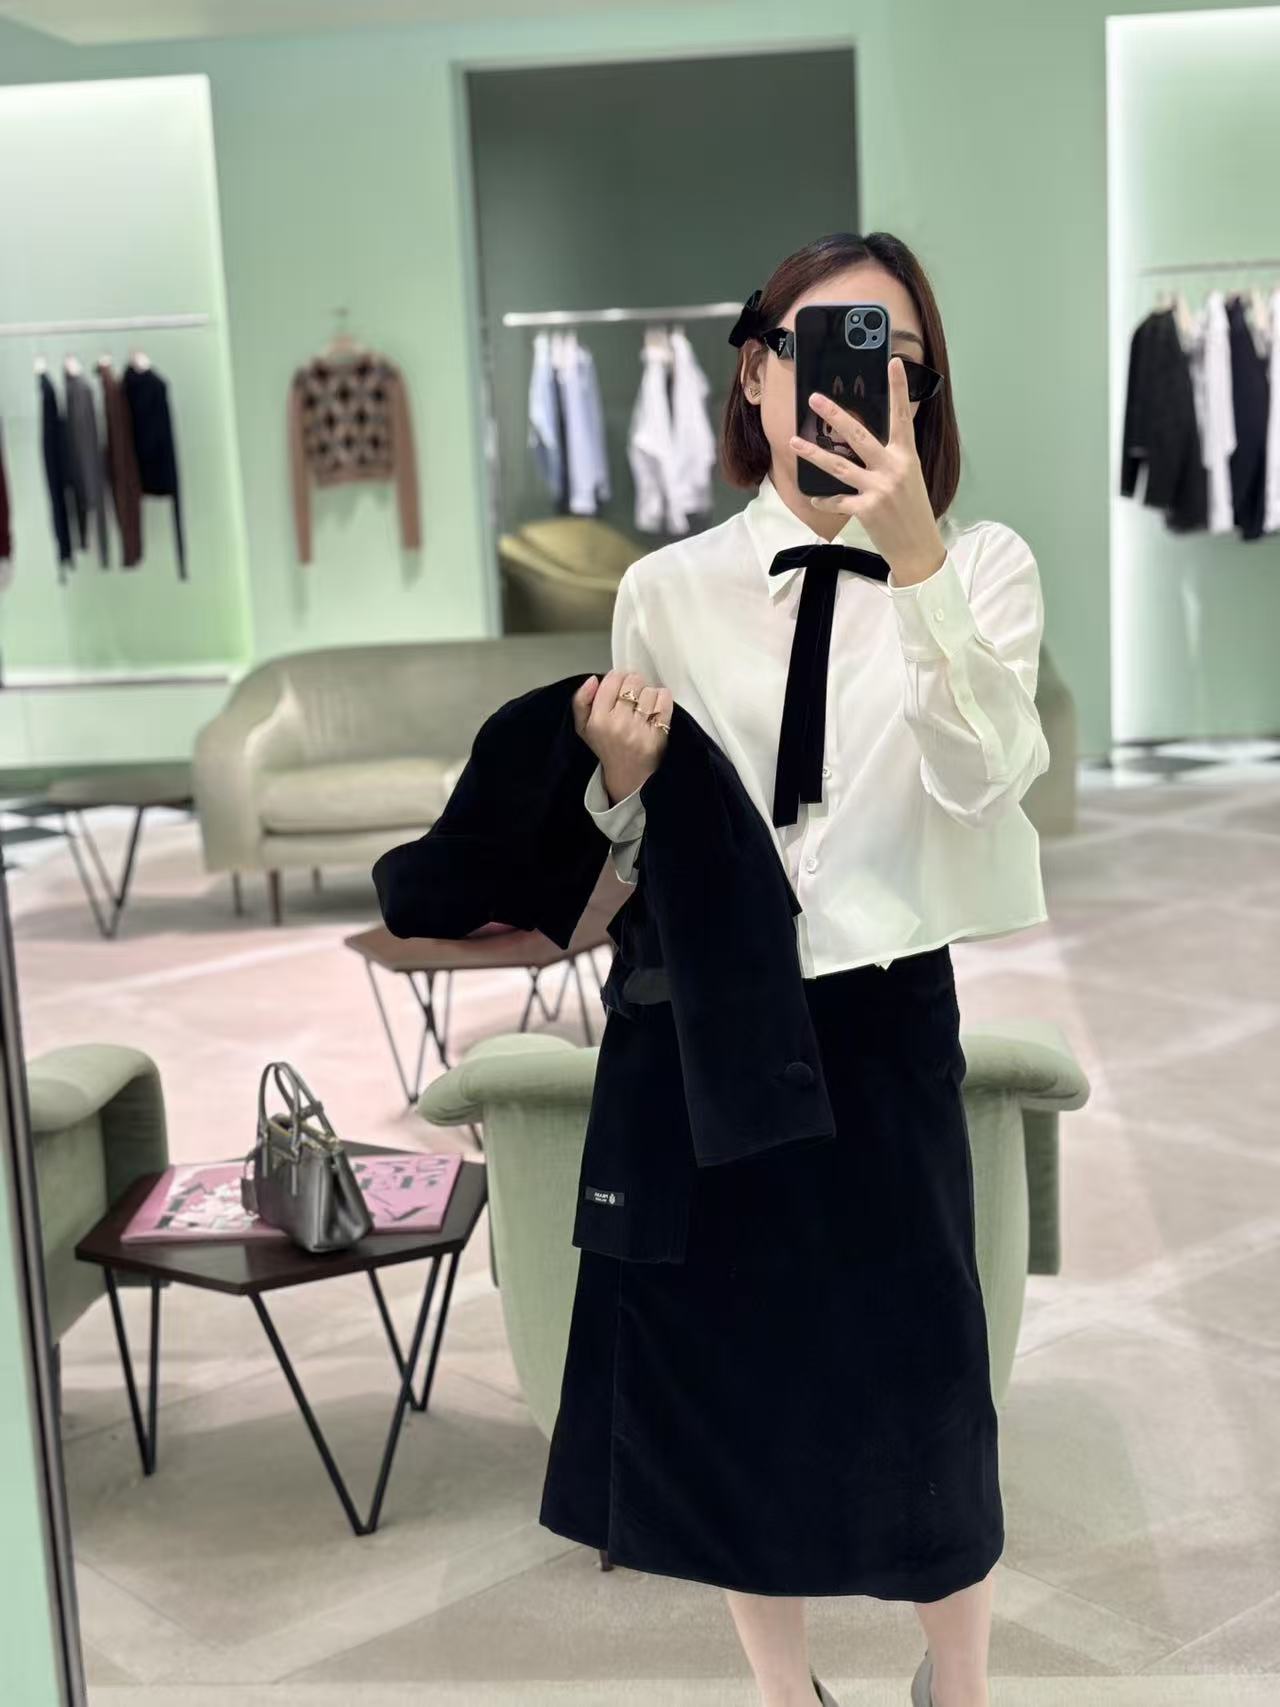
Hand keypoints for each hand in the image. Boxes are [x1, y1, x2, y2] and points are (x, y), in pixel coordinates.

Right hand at [572, 668, 672, 802]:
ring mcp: (640, 729)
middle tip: (633, 697)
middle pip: (633, 681)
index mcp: (598, 720)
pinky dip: (662, 698)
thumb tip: (593, 679)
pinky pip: (665, 699)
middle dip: (634, 685)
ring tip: (643, 706)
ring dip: (648, 694)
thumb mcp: (583, 727)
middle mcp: (618, 724)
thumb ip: (581, 700)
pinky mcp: (658, 733)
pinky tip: (655, 708)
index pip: (612, 680)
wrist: (628, 776)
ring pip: (649, 690)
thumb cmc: (606, 747)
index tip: (619, 687)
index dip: (617, 679)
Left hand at [789, 354, 946, 585]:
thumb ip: (892, 456)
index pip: (902, 417)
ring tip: (794, 442)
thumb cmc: (914, 509)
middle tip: (815, 399)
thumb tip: (867, 440)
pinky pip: (837, 500)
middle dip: (835, 415)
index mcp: (907, 456)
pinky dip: (824, 500)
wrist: (919, 547)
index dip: (899, 389)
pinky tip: (812, 498)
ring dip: (814, 454)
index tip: (894, 363)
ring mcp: (878, 489)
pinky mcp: (866, 509)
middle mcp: (893, 468)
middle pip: (858, 435)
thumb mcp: (910, 476)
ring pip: (839, 466)